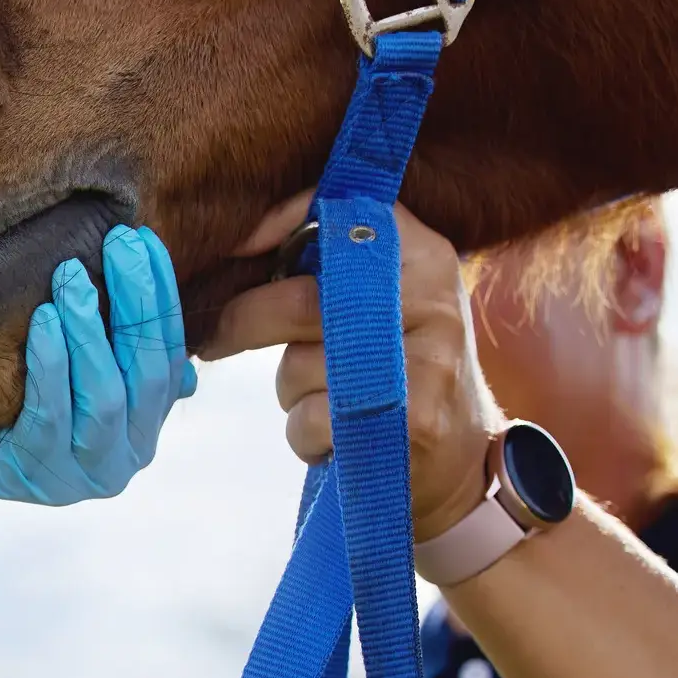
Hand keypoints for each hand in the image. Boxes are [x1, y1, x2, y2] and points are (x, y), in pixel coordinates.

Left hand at [0, 226, 199, 563]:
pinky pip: (50, 417)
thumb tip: (145, 255)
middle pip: (148, 373)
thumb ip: (100, 322)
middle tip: (116, 241)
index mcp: (141, 422)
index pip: (167, 352)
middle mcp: (123, 457)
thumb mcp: (56, 353)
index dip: (159, 294)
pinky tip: (42, 319)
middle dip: (135, 301)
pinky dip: (50, 365)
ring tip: (69, 275)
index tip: (141, 238)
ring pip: (106, 398)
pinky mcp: (34, 477)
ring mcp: (81, 477)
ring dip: (89, 330)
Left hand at [205, 192, 499, 542]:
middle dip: (244, 323)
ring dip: (290, 393)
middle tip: (215, 339)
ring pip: (299, 368)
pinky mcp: (413, 420)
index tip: (234, 247)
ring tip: (326, 402)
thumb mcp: (384, 301)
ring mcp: (427, 360)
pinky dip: (305, 437)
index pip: (340, 213)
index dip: (276, 223)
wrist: (462, 464)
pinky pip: (312, 421)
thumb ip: (328, 266)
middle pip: (300, 300)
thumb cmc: (395, 372)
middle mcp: (431, 296)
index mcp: (422, 253)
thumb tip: (233, 243)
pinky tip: (338, 439)